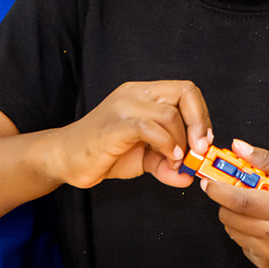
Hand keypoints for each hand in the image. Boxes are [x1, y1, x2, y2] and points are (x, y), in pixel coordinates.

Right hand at [55, 80, 213, 189]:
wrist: (65, 158)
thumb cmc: (104, 153)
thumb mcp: (144, 158)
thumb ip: (167, 163)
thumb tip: (189, 177)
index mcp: (144, 94)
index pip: (186, 90)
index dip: (201, 114)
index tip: (203, 141)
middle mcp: (135, 93)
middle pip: (184, 92)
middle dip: (199, 123)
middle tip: (199, 150)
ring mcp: (123, 107)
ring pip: (169, 113)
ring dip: (181, 141)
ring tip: (176, 161)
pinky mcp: (114, 126)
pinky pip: (149, 128)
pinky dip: (166, 144)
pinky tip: (167, 159)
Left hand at [200, 139, 268, 267]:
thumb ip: (268, 161)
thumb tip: (238, 147)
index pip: (241, 200)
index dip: (219, 189)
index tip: (208, 179)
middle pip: (231, 216)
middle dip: (222, 199)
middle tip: (229, 187)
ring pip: (231, 230)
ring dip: (232, 213)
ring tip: (251, 205)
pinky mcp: (266, 265)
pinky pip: (240, 243)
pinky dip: (242, 229)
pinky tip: (261, 223)